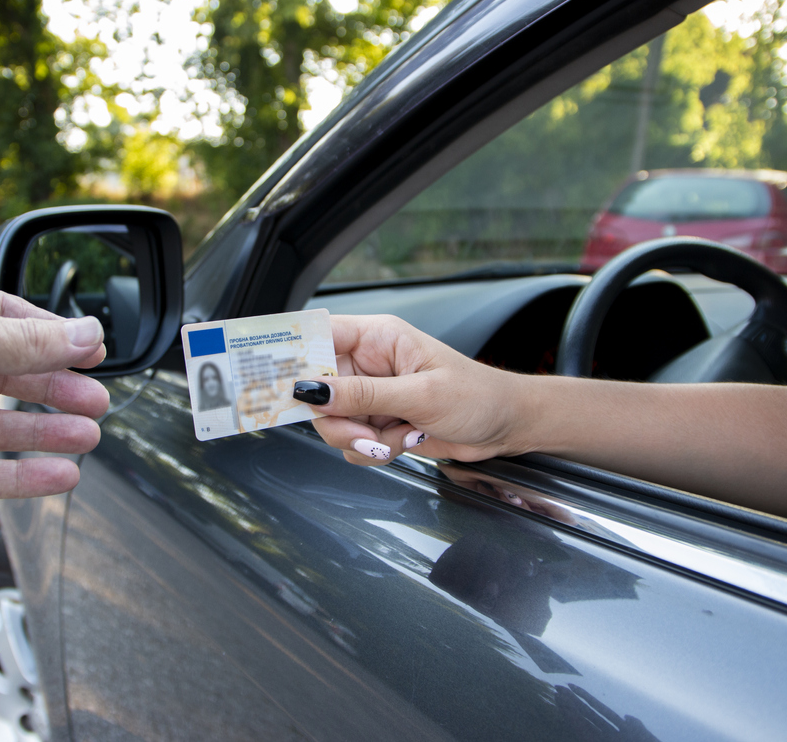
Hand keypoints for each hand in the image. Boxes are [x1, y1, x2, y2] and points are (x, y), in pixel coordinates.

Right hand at [299, 314, 528, 464]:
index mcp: (376, 338)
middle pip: (317, 391)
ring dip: (361, 440)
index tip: (278, 383)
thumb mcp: (421, 395)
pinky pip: (351, 442)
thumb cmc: (477, 397)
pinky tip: (405, 443)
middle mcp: (367, 363)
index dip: (293, 356)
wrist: (507, 427)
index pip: (318, 335)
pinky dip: (373, 451)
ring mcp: (370, 395)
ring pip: (331, 423)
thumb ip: (363, 394)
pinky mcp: (377, 422)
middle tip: (365, 434)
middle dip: (337, 420)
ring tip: (400, 438)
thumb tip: (311, 391)